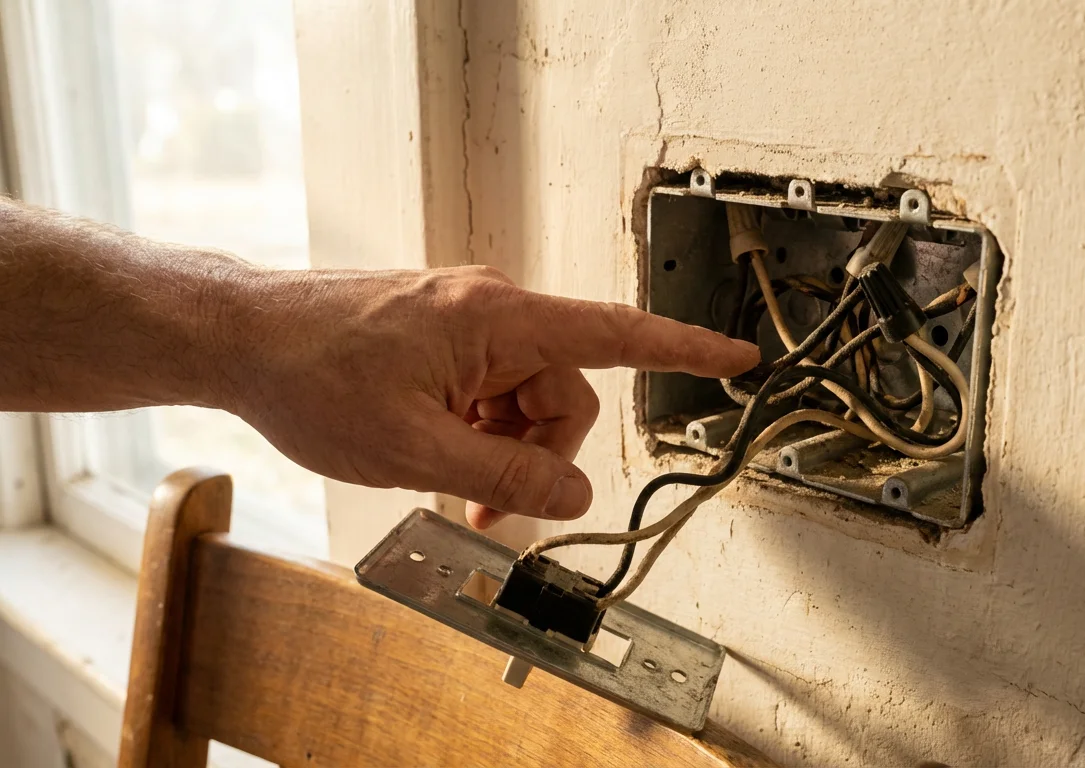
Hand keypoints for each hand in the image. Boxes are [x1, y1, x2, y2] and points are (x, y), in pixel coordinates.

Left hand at [219, 265, 757, 528]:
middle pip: (563, 394)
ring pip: (525, 399)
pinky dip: (474, 429)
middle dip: (536, 455)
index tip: (736, 356)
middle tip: (483, 505)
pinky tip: (430, 450)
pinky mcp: (443, 334)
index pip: (616, 334)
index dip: (685, 349)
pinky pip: (489, 389)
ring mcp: (466, 320)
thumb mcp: (414, 448)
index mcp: (499, 317)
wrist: (239, 338)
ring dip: (498, 449)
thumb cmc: (310, 372)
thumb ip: (505, 475)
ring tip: (441, 479)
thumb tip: (573, 492)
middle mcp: (492, 309)